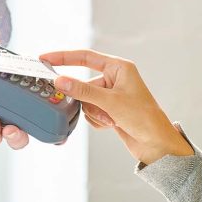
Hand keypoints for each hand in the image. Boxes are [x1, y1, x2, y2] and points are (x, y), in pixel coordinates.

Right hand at [39, 49, 193, 164]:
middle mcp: (115, 79)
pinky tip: (112, 125)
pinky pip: (91, 112)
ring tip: (112, 120)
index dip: (64, 57)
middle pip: (84, 85)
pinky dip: (98, 120)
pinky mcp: (110, 110)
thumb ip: (83, 91)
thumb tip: (60, 81)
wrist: (156, 144)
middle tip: (101, 110)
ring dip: (95, 113)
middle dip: (89, 101)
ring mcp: (112, 95)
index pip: (86, 57)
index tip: (45, 58)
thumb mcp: (111, 102)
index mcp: (119, 67)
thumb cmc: (144, 118)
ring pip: (85, 101)